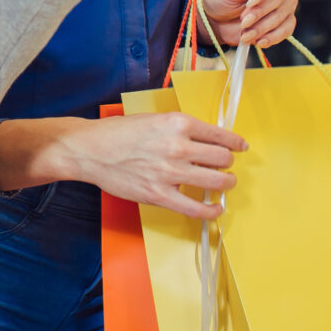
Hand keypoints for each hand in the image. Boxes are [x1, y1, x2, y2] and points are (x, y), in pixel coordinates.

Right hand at [0, 113, 246, 220]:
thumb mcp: (154, 120)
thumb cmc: (118, 133)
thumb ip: (180, 130)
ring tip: (224, 185)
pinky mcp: (160, 195)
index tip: (240, 147)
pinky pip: (196, 207)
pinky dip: (211, 210)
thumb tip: (205, 143)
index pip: (220, 135)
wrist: (90, 149)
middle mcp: (178, 146)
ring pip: (217, 181)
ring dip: (226, 184)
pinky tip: (215, 208)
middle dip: (228, 164)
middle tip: (226, 167)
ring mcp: (170, 172)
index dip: (236, 143)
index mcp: (178, 123)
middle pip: (223, 158)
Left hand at [199, 0, 298, 49]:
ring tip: (245, 32)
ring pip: (282, 15)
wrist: (220, 18)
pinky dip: (272, 37)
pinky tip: (258, 40)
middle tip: (243, 20)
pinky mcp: (286, 19)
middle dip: (260, 12)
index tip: (250, 1)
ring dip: (262, 27)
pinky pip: (287, 29)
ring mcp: (287, 1)